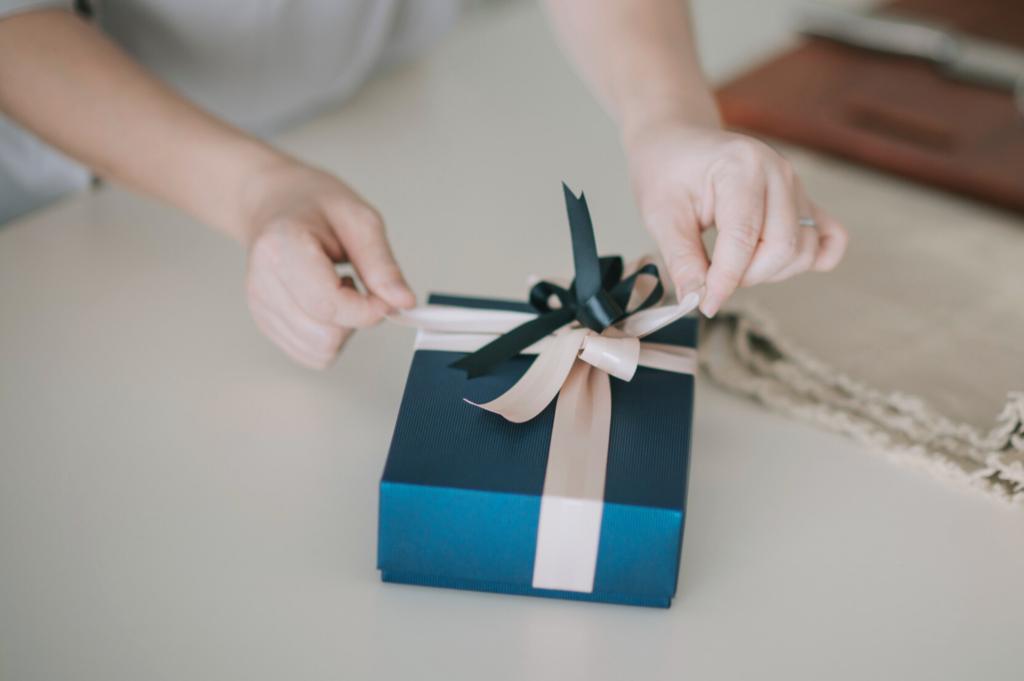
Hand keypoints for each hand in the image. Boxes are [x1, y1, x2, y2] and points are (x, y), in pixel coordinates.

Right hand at [241, 162, 414, 368]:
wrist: (278, 204)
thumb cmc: (315, 205)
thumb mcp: (360, 220)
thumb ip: (382, 265)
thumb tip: (403, 301)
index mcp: (281, 247)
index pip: (328, 305)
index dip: (368, 310)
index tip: (386, 295)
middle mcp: (261, 281)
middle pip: (325, 336)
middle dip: (355, 318)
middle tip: (354, 282)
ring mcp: (259, 305)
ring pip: (319, 351)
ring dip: (342, 328)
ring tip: (336, 288)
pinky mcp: (266, 323)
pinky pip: (311, 353)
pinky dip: (329, 336)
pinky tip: (324, 304)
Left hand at [625, 122, 847, 316]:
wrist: (676, 140)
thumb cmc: (666, 169)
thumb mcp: (661, 215)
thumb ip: (682, 259)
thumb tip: (696, 300)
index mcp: (742, 166)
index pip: (744, 239)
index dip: (725, 281)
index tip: (704, 304)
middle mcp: (778, 172)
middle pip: (783, 248)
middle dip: (746, 276)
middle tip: (711, 276)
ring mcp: (795, 185)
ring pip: (803, 250)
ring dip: (769, 271)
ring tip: (731, 262)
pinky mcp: (802, 200)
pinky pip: (830, 237)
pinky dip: (810, 258)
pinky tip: (775, 264)